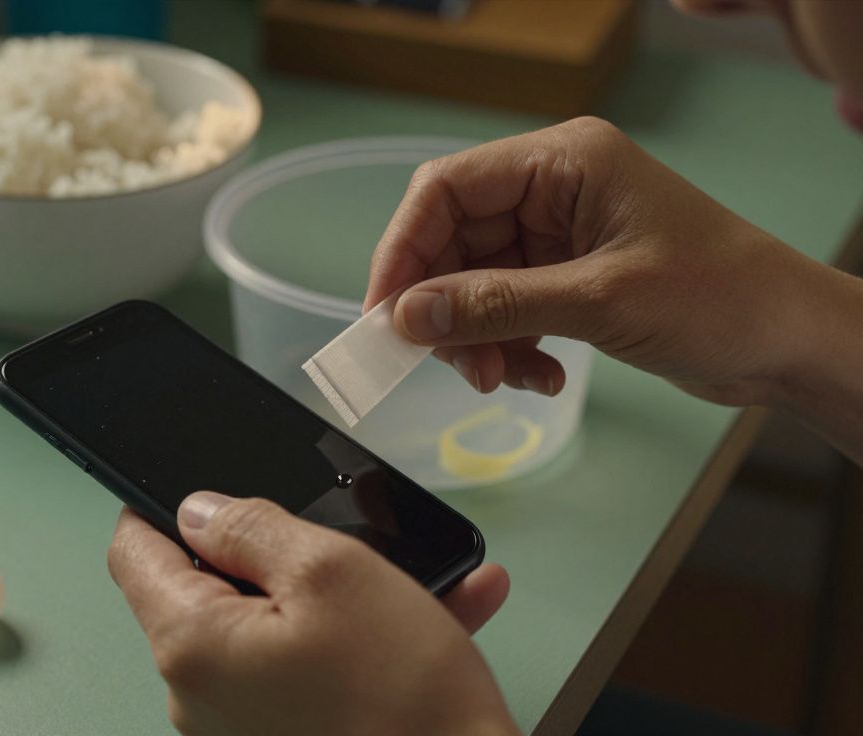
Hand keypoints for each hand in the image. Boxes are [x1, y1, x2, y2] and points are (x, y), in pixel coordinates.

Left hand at [107, 493, 517, 735]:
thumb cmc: (403, 701)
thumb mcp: (330, 571)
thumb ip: (251, 527)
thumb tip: (199, 511)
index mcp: (192, 645)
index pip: (132, 553)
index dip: (159, 506)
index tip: (199, 491)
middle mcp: (199, 694)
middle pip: (206, 589)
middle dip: (271, 554)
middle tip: (337, 537)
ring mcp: (239, 722)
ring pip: (270, 625)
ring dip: (332, 595)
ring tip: (412, 579)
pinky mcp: (281, 734)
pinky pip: (304, 666)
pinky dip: (352, 638)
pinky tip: (424, 616)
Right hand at [365, 116, 856, 409]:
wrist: (791, 342)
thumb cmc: (722, 297)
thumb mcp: (599, 301)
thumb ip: (495, 306)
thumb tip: (407, 317)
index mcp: (563, 163)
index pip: (446, 190)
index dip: (403, 251)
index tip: (385, 315)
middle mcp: (554, 190)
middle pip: (452, 242)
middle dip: (445, 310)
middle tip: (454, 367)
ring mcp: (560, 236)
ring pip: (474, 284)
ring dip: (477, 339)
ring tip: (503, 378)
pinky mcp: (569, 277)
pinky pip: (505, 310)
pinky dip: (509, 348)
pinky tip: (542, 377)